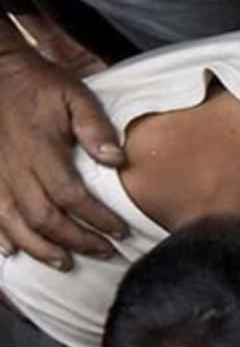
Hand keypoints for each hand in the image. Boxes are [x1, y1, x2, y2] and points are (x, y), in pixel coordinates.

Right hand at [0, 43, 125, 266]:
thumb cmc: (38, 84)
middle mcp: (14, 166)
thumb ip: (95, 127)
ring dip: (40, 248)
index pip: (72, 196)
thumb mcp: (74, 95)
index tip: (121, 232)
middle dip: (77, 241)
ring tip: (65, 262)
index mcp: (40, 149)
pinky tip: (12, 252)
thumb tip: (117, 160)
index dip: (98, 220)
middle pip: (45, 218)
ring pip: (13, 223)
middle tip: (105, 252)